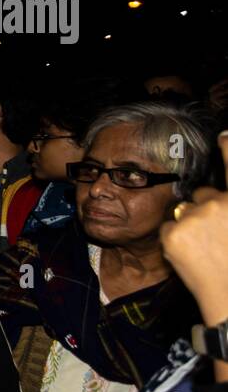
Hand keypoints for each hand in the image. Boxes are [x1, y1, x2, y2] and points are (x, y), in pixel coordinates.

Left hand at [160, 132, 227, 328]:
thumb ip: (225, 210)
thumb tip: (214, 201)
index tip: (224, 135)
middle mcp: (219, 204)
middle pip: (202, 194)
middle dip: (204, 209)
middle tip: (215, 237)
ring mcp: (195, 217)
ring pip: (183, 212)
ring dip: (189, 225)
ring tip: (204, 250)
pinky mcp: (173, 232)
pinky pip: (169, 228)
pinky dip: (175, 240)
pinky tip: (190, 256)